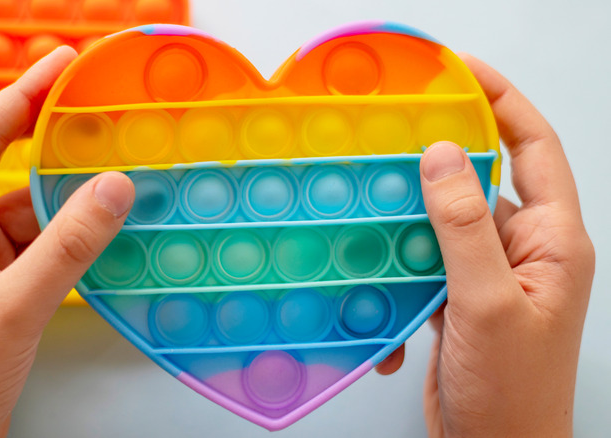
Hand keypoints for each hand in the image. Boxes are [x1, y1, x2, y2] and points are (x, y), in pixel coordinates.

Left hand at [0, 47, 134, 437]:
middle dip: (47, 137)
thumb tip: (113, 188)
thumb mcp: (14, 309)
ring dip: (65, 195)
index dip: (22, 94)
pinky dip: (66, 231)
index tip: (61, 64)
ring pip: (22, 205)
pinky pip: (32, 238)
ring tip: (115, 171)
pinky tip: (101, 221)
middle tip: (94, 106)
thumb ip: (69, 245)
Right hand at [416, 55, 593, 436]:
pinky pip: (427, 260)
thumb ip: (464, 227)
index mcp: (553, 242)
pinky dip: (400, 265)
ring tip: (373, 212)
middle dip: (440, 161)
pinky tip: (379, 284)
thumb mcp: (486, 303)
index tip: (464, 72)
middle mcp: (525, 251)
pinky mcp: (460, 299)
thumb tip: (447, 156)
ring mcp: (491, 276)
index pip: (534, 150)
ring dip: (409, 220)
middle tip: (397, 136)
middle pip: (483, 182)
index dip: (503, 103)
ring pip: (445, 222)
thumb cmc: (512, 393)